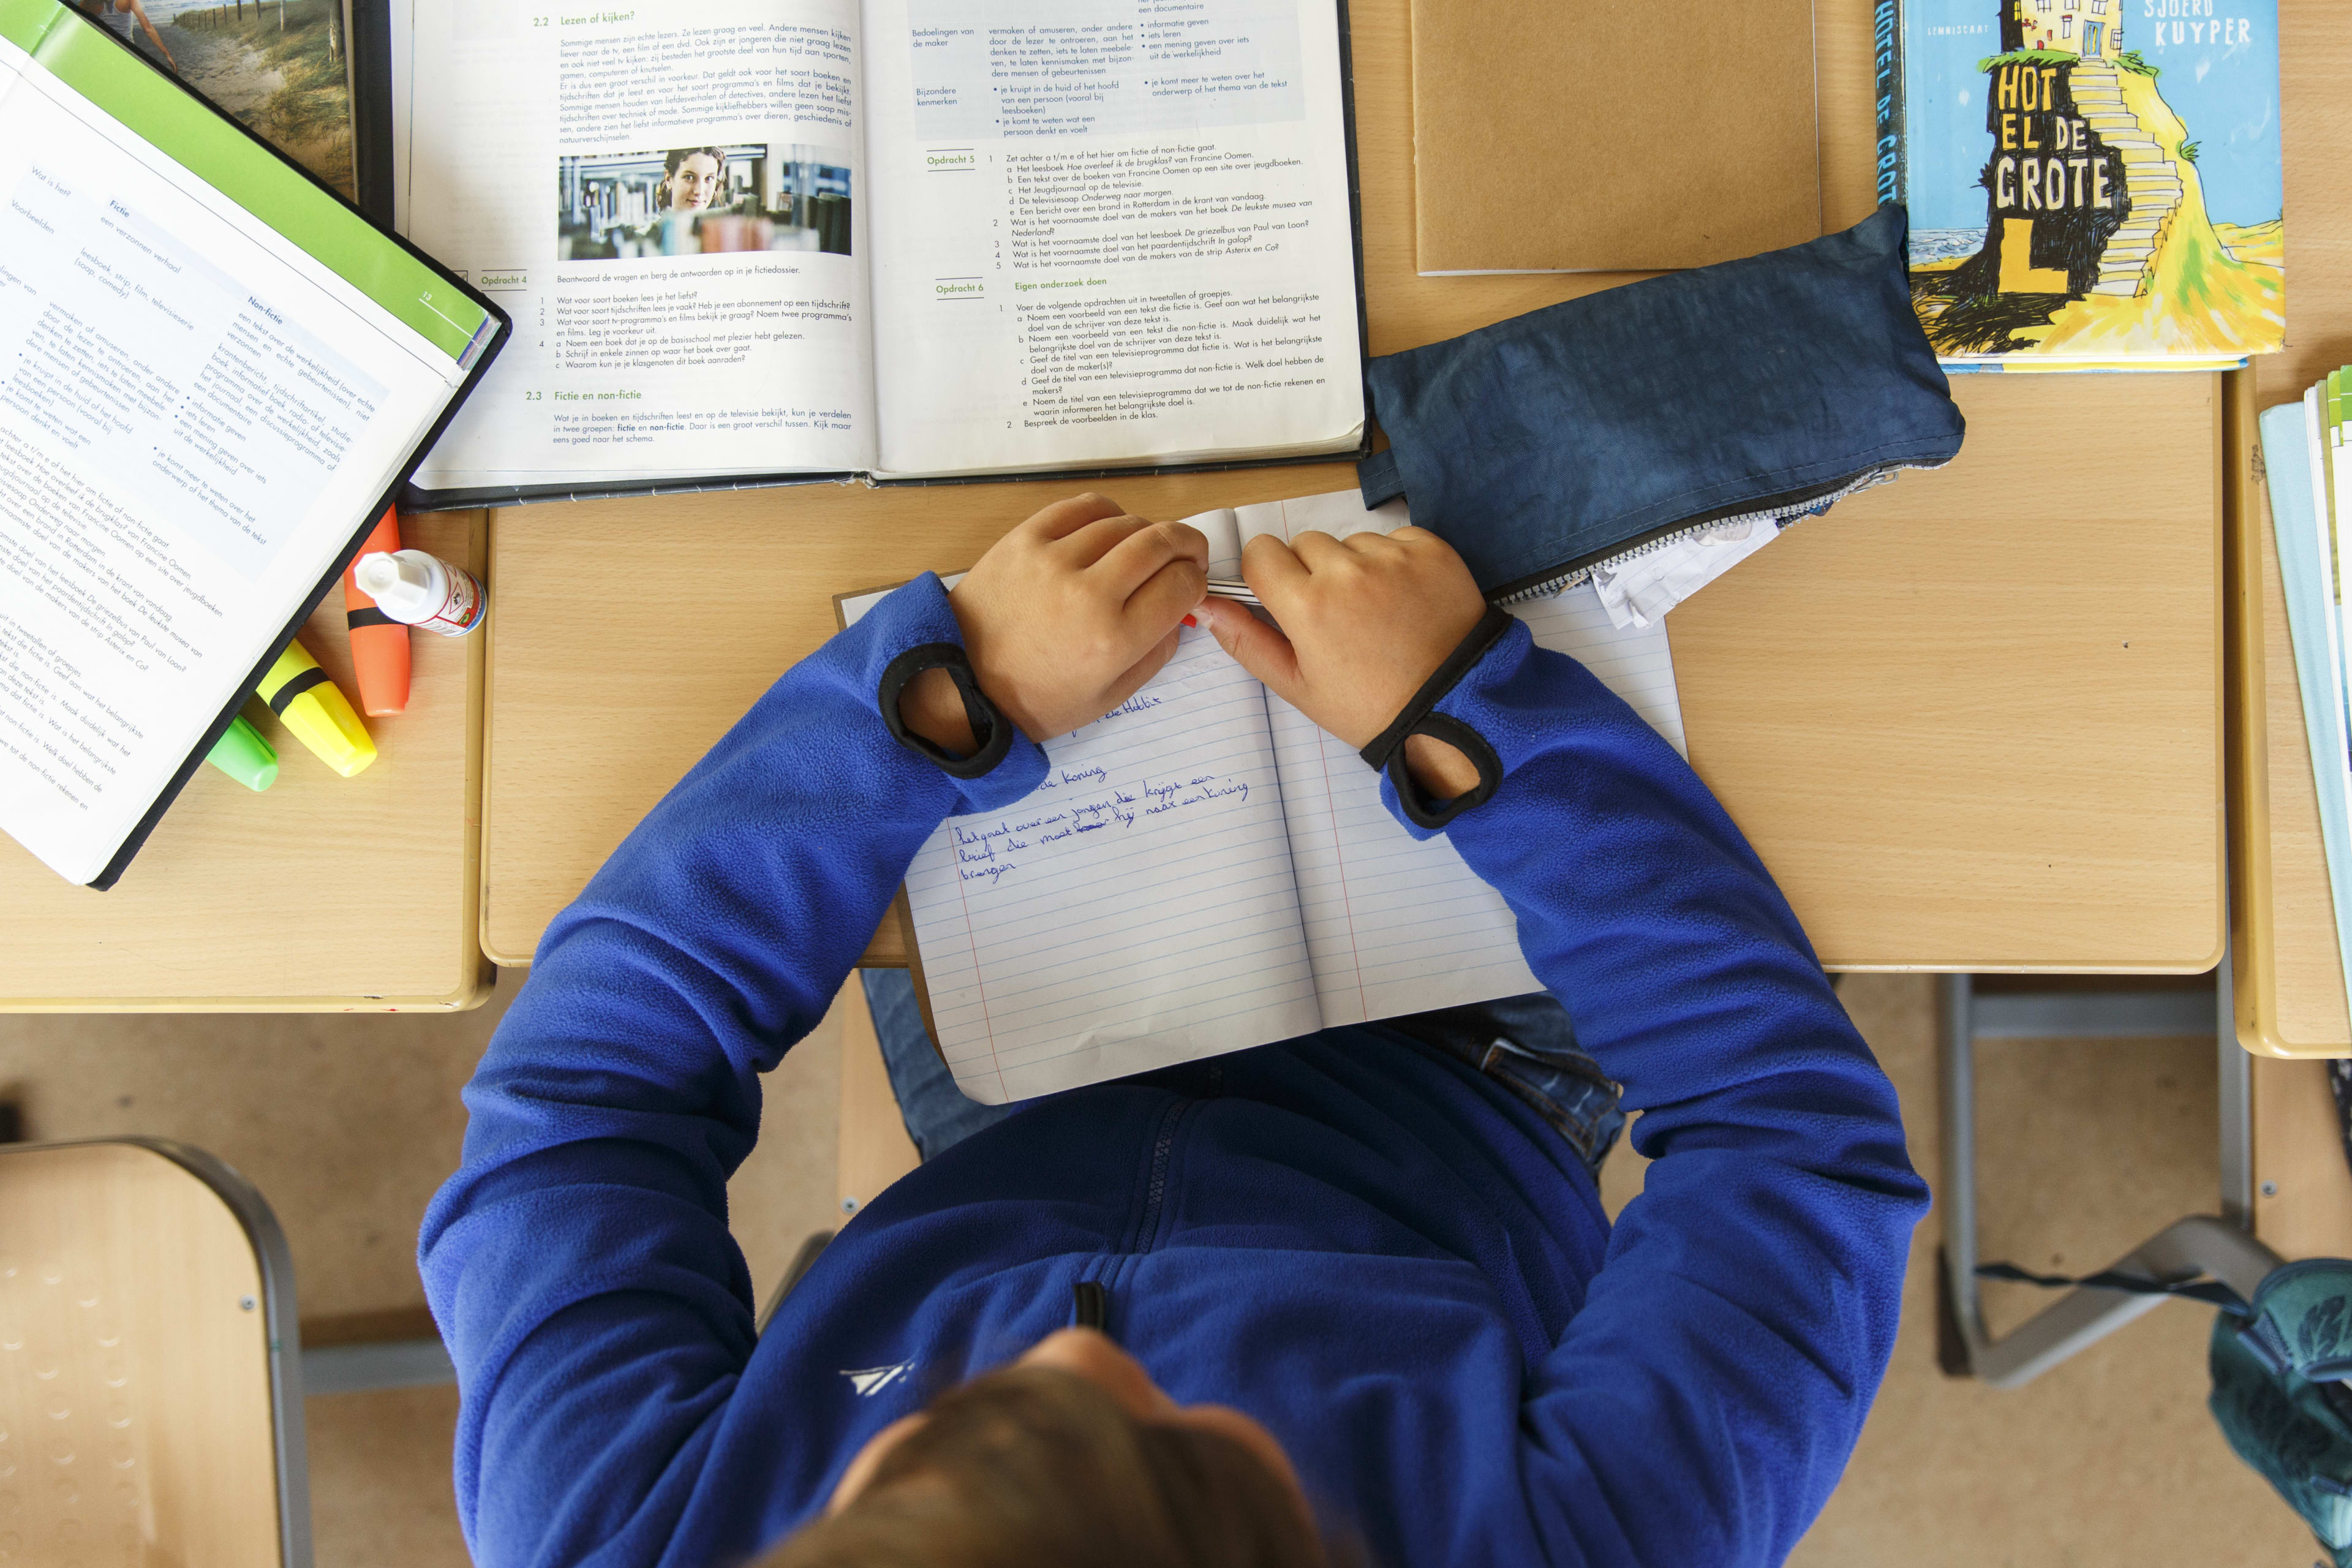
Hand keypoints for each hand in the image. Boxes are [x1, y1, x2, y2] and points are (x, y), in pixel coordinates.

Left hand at [902, 493, 1207, 748]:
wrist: (964, 683)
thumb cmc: (1036, 698)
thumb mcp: (1111, 696)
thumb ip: (1158, 652)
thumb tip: (1183, 607)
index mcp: (1114, 639)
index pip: (1182, 585)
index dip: (1197, 581)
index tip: (1192, 584)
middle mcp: (1088, 594)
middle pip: (1162, 543)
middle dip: (1187, 545)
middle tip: (1188, 554)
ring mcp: (1053, 560)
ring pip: (1126, 522)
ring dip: (1147, 532)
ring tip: (1143, 551)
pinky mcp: (1024, 539)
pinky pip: (1083, 507)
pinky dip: (1108, 514)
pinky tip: (1109, 531)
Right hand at [1193, 527, 1488, 796]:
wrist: (1455, 707)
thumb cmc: (1371, 706)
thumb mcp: (1299, 687)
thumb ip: (1246, 642)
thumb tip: (1205, 606)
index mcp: (1307, 604)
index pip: (1261, 553)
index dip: (1269, 576)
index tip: (1286, 599)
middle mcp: (1347, 571)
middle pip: (1305, 544)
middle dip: (1312, 572)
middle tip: (1338, 617)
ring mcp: (1392, 557)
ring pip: (1351, 541)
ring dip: (1356, 567)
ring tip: (1379, 613)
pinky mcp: (1431, 551)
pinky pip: (1396, 539)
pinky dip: (1396, 562)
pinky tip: (1407, 601)